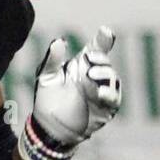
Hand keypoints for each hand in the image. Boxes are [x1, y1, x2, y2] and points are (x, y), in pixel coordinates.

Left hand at [32, 27, 121, 146]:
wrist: (50, 128)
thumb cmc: (48, 100)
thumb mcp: (46, 77)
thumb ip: (52, 60)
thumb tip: (58, 41)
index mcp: (82, 65)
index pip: (96, 48)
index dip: (103, 39)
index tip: (105, 32)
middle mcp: (95, 76)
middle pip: (105, 62)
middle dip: (100, 59)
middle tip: (89, 59)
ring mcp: (102, 92)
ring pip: (112, 79)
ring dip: (104, 75)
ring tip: (90, 76)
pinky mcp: (106, 108)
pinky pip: (113, 99)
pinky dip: (109, 94)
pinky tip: (100, 93)